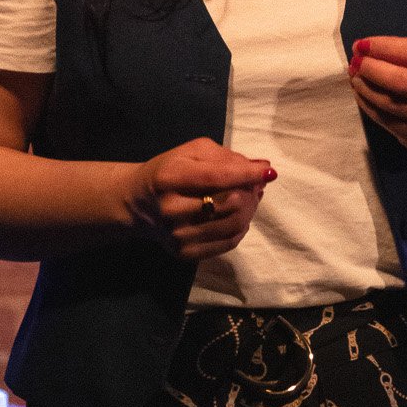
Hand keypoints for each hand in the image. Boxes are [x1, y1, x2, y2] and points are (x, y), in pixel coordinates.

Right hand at [123, 137, 276, 259]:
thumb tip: (263, 167)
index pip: (216, 177)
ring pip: (232, 226)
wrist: (137, 203)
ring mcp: (176, 234)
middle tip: (255, 185)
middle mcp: (170, 209)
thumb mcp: (190, 153)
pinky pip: (227, 244)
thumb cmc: (168, 172)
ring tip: (249, 200)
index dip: (246, 175)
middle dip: (250, 192)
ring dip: (249, 211)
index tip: (269, 172)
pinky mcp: (183, 253)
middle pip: (228, 203)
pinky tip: (238, 217)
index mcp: (169, 177)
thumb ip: (226, 157)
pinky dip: (240, 229)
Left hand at [348, 36, 406, 155]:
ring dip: (364, 87)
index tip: (361, 44)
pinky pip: (385, 120)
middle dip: (371, 69)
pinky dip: (367, 104)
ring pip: (389, 104)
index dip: (385, 46)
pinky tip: (360, 93)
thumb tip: (366, 50)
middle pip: (402, 81)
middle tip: (354, 62)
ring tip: (354, 76)